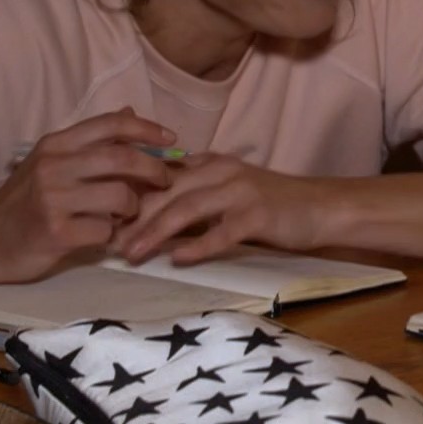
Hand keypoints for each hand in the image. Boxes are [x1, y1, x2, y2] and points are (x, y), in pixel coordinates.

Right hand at [0, 108, 176, 282]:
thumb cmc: (26, 200)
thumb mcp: (53, 161)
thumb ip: (91, 140)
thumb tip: (130, 112)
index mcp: (56, 144)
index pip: (111, 124)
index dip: (147, 129)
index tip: (171, 140)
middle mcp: (54, 166)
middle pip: (123, 159)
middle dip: (154, 170)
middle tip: (165, 181)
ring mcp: (53, 199)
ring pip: (120, 196)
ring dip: (132, 208)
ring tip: (124, 214)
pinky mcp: (56, 232)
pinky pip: (105, 231)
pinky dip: (111, 235)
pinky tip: (101, 236)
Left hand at [112, 151, 330, 265]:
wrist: (319, 208)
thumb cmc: (270, 206)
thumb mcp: (227, 192)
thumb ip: (192, 197)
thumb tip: (146, 217)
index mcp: (210, 164)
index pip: (160, 177)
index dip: (130, 197)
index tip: (102, 219)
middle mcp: (221, 171)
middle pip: (166, 192)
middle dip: (133, 218)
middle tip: (105, 242)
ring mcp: (240, 192)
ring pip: (188, 209)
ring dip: (155, 232)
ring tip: (130, 253)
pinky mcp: (258, 215)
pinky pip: (222, 231)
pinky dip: (197, 245)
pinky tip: (176, 259)